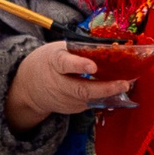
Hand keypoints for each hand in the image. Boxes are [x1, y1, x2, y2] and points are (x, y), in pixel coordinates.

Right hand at [7, 40, 136, 129]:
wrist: (29, 87)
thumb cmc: (49, 62)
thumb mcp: (58, 50)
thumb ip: (79, 50)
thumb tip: (109, 46)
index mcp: (53, 62)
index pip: (64, 63)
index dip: (78, 65)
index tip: (92, 67)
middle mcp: (58, 83)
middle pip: (81, 89)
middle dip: (104, 88)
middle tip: (123, 84)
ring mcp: (65, 99)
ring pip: (89, 99)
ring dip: (108, 94)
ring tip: (124, 85)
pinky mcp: (72, 108)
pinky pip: (90, 103)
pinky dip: (103, 98)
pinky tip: (114, 91)